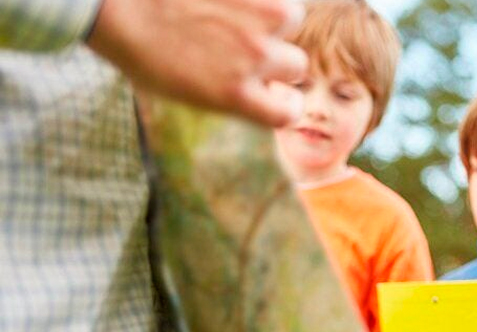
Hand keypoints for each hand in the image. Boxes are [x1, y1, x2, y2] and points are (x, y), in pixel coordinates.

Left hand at [88, 0, 307, 126]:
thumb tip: (255, 88)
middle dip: (277, 56)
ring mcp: (261, 16)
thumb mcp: (186, 92)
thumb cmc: (139, 46)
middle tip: (249, 44)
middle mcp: (256, 57)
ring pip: (291, 18)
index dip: (286, 102)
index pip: (290, 112)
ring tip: (236, 9)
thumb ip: (231, 94)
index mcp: (238, 95)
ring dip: (272, 16)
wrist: (117, 1)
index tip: (277, 92)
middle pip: (296, 64)